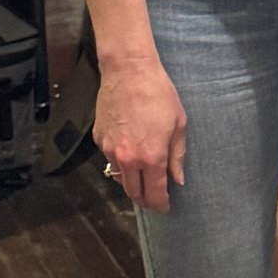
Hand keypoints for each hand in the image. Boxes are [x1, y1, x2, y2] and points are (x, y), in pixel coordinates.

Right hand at [95, 55, 187, 210]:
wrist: (128, 71)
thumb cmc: (158, 93)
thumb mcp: (178, 124)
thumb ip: (177, 156)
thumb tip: (177, 179)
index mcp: (151, 157)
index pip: (154, 193)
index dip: (160, 204)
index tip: (165, 206)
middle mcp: (127, 158)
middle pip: (133, 193)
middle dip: (145, 199)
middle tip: (154, 198)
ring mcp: (110, 150)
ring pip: (119, 178)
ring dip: (131, 182)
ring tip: (143, 177)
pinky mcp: (99, 139)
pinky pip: (110, 160)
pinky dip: (120, 162)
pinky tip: (130, 152)